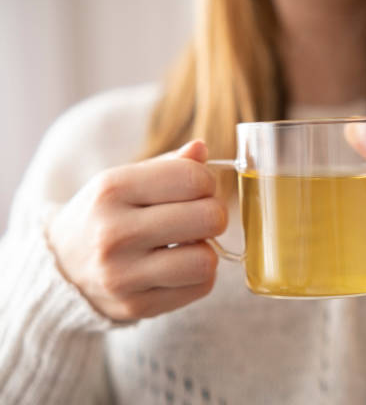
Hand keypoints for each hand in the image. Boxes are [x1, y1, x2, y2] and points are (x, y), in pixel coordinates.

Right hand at [48, 140, 226, 320]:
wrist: (61, 266)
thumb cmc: (105, 215)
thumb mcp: (125, 180)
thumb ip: (168, 165)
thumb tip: (202, 149)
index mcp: (112, 189)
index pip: (193, 178)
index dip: (206, 182)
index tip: (197, 189)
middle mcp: (114, 233)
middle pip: (209, 218)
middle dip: (214, 215)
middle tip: (199, 218)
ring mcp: (123, 275)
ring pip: (206, 260)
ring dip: (206, 250)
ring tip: (188, 245)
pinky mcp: (135, 306)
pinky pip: (201, 287)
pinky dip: (199, 275)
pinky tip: (178, 266)